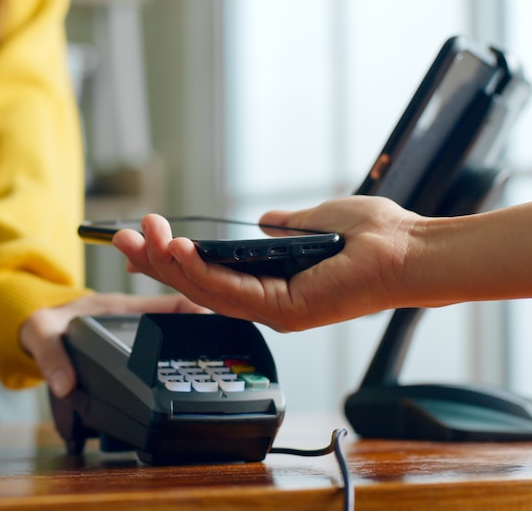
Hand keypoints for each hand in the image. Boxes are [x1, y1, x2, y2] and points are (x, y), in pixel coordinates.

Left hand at [19, 292, 207, 398]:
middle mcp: (134, 316)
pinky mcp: (135, 344)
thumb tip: (65, 385)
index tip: (216, 322)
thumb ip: (52, 357)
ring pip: (178, 331)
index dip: (194, 309)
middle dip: (206, 326)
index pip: (166, 302)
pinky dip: (184, 352)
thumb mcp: (42, 334)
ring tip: (222, 357)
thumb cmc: (41, 322)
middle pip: (182, 317)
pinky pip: (167, 343)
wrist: (36, 326)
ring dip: (199, 339)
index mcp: (120, 306)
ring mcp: (137, 330)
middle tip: (228, 344)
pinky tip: (197, 368)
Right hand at [112, 196, 422, 330]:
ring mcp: (276, 310)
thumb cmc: (372, 237)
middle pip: (198, 286)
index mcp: (272, 283)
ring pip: (207, 291)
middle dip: (157, 263)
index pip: (210, 276)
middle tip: (121, 238)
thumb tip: (264, 222)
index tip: (144, 237)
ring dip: (170, 265)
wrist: (410, 250)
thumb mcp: (315, 221)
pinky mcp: (286, 310)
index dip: (173, 259)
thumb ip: (286, 226)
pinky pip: (232, 292)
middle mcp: (269, 302)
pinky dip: (201, 272)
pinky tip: (177, 251)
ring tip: (140, 239)